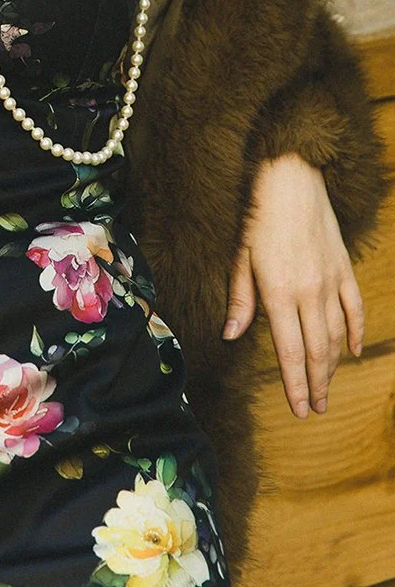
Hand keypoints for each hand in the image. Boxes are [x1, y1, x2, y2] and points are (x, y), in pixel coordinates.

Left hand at [222, 151, 365, 417]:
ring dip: (332, 364)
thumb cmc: (256, 215)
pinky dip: (355, 332)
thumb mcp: (238, 256)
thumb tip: (232, 335)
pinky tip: (352, 350)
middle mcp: (309, 292)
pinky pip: (354, 307)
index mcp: (278, 292)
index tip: (300, 410)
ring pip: (337, 334)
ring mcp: (330, 280)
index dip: (295, 384)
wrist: (290, 176)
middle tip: (316, 410)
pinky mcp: (344, 266)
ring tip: (327, 387)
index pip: (289, 350)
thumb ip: (239, 298)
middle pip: (316, 350)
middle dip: (316, 383)